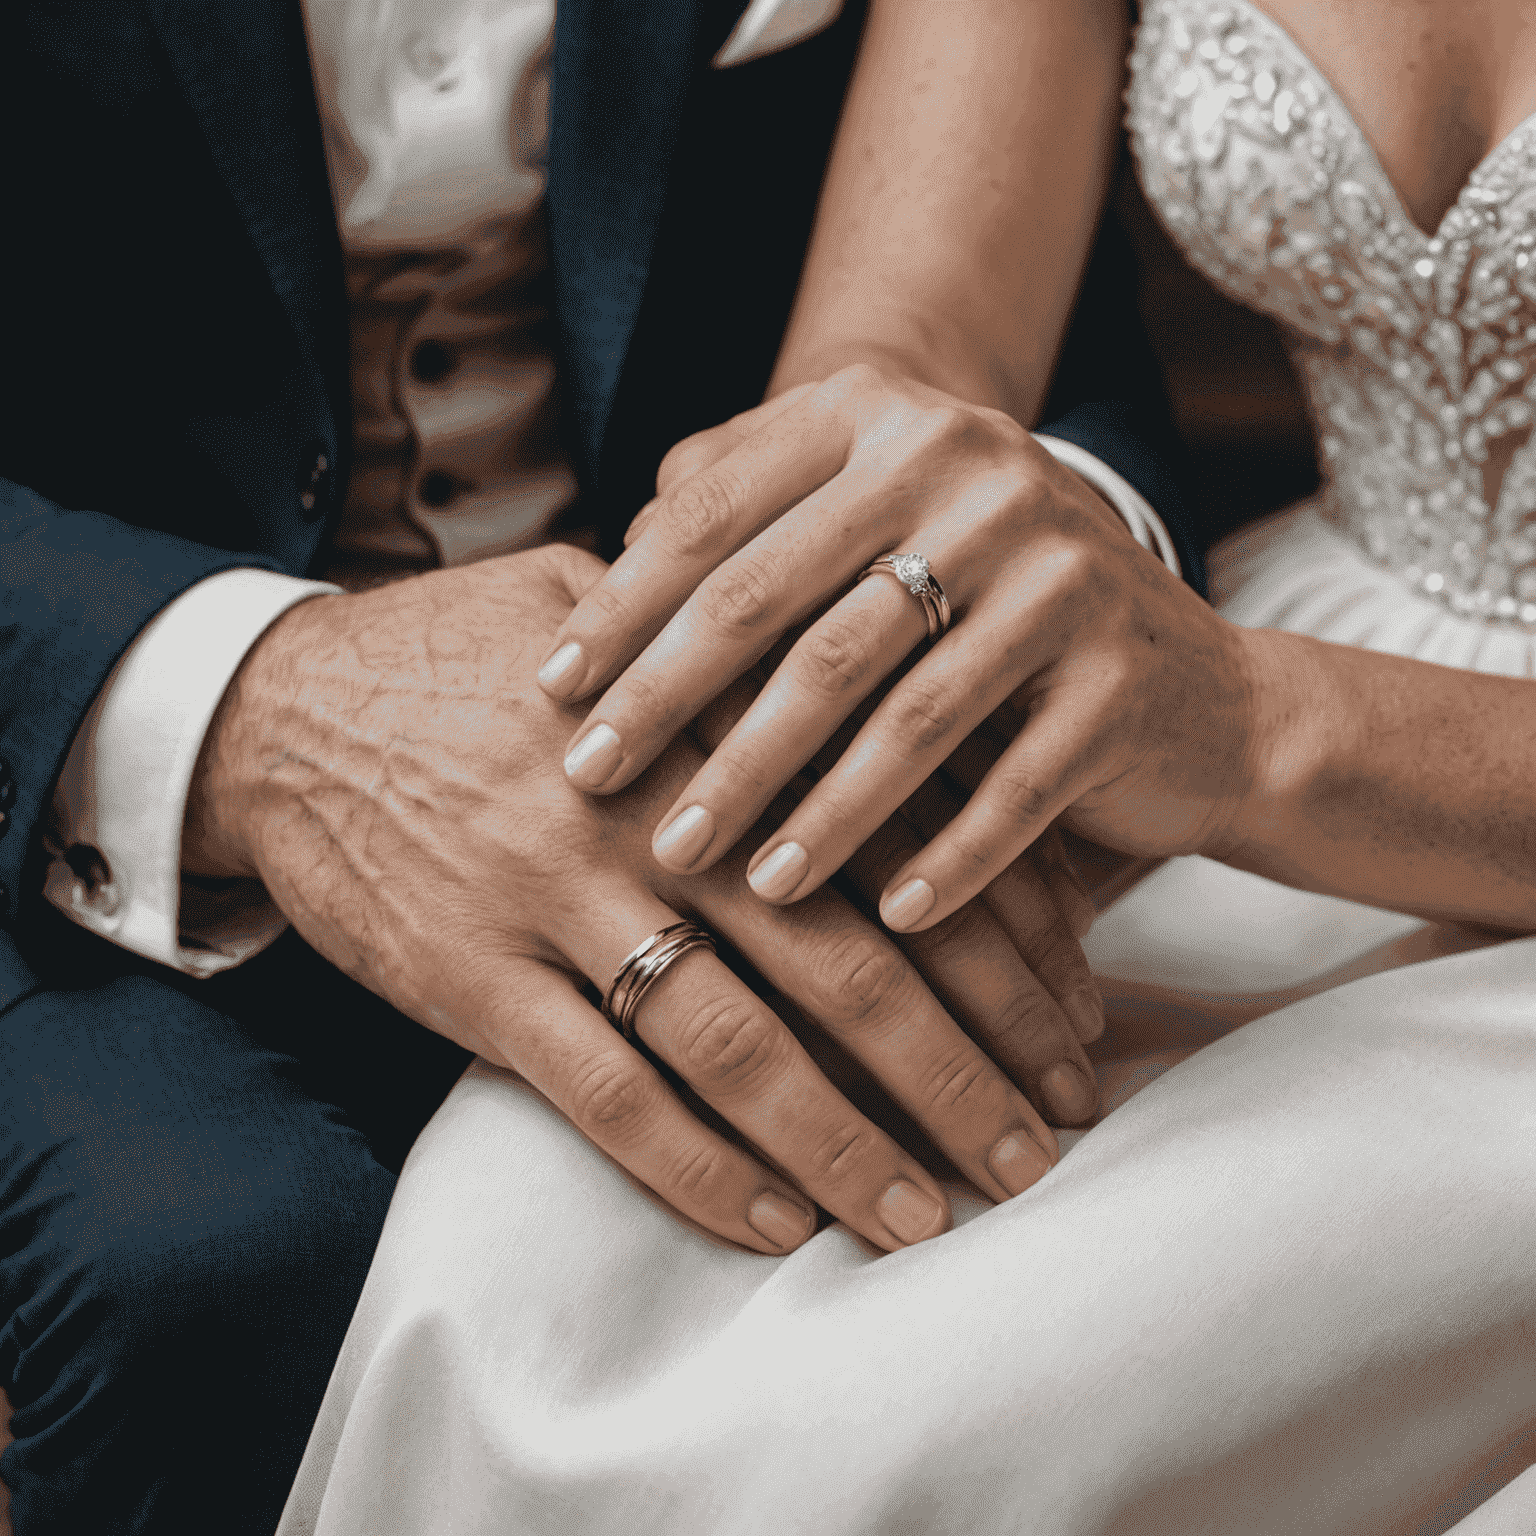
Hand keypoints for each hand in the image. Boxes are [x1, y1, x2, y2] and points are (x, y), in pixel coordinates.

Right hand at [183, 545, 1068, 1255]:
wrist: (287, 708)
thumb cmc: (474, 662)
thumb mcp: (619, 615)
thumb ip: (745, 655)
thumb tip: (886, 684)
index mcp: (711, 720)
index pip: (894, 841)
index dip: (999, 941)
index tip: (1070, 1022)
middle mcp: (649, 816)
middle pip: (841, 960)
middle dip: (957, 1067)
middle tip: (1039, 1147)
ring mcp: (555, 901)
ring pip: (732, 1042)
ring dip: (843, 1140)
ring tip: (926, 1214)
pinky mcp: (470, 978)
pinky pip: (600, 1091)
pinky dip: (690, 1166)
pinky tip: (769, 1220)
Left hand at [534, 364, 1252, 932]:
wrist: (1200, 692)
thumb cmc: (987, 623)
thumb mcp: (876, 543)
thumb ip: (756, 525)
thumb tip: (601, 569)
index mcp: (893, 424)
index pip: (720, 514)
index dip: (624, 609)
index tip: (548, 694)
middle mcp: (978, 472)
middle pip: (789, 610)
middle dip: (679, 712)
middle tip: (596, 792)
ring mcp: (1063, 573)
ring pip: (893, 710)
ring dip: (799, 808)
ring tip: (725, 877)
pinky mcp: (1122, 679)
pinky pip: (1010, 790)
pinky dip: (941, 862)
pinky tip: (876, 918)